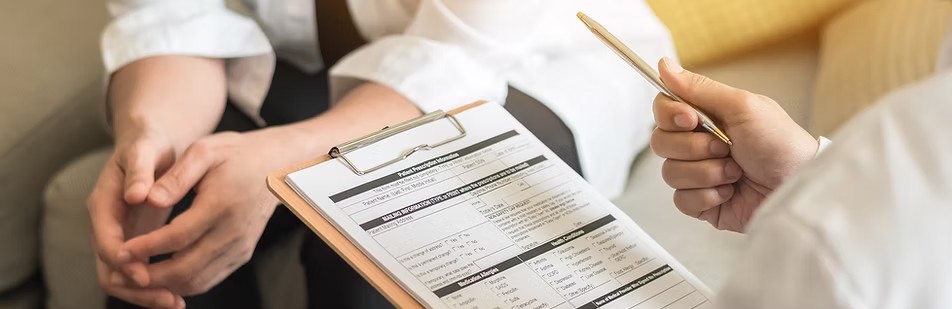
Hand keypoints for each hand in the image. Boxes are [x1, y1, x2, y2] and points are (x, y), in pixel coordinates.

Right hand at [87, 129, 184, 307]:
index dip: (124, 261)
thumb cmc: (148, 145)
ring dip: (146, 293)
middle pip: (110, 270)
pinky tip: (179, 293)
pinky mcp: (134, 242)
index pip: (106, 242)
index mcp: (103, 204)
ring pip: (122, 277)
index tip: (145, 274)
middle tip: (168, 300)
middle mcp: (106, 226)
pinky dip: (154, 285)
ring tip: (176, 303)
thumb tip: (136, 196)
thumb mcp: (143, 150)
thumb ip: (138, 171)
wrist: (150, 144)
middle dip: (136, 289)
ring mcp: (118, 237)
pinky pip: (138, 272)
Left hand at [113, 128, 296, 295]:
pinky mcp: (242, 254)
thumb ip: (175, 177)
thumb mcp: (204, 150)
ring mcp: (240, 247)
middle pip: (186, 269)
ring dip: (164, 285)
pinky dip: (183, 283)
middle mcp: (234, 232)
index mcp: (222, 204)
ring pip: (197, 281)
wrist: (277, 167)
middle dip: (149, 276)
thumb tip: (147, 199)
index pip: (177, 237)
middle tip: (121, 273)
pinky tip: (161, 276)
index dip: (146, 248)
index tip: (121, 251)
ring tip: (136, 277)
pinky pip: (209, 279)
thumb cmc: (237, 154)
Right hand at [650, 58, 817, 231]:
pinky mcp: (702, 202)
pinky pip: (681, 200)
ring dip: (707, 173)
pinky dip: (708, 196)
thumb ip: (699, 88)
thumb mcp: (742, 106)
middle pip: (661, 142)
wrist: (797, 187)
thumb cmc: (781, 144)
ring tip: (736, 172)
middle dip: (695, 148)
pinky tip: (730, 191)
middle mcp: (698, 144)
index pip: (664, 109)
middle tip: (726, 147)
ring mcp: (698, 174)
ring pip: (670, 173)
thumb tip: (664, 65)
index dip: (670, 115)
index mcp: (707, 117)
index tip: (690, 119)